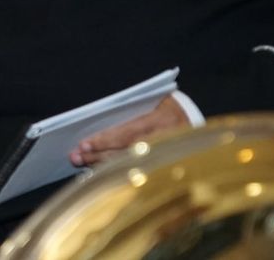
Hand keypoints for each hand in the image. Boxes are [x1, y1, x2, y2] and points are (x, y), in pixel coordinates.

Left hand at [69, 95, 190, 167]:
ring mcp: (165, 157)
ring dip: (103, 166)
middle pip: (124, 153)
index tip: (83, 144)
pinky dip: (117, 174)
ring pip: (129, 166)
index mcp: (159, 122)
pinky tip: (102, 174)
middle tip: (75, 157)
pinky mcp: (166, 168)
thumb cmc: (169, 107)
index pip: (126, 134)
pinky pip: (137, 173)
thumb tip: (101, 115)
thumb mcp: (155, 100)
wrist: (198, 123)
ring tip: (82, 164)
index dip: (103, 141)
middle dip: (97, 156)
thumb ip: (133, 108)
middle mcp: (162, 142)